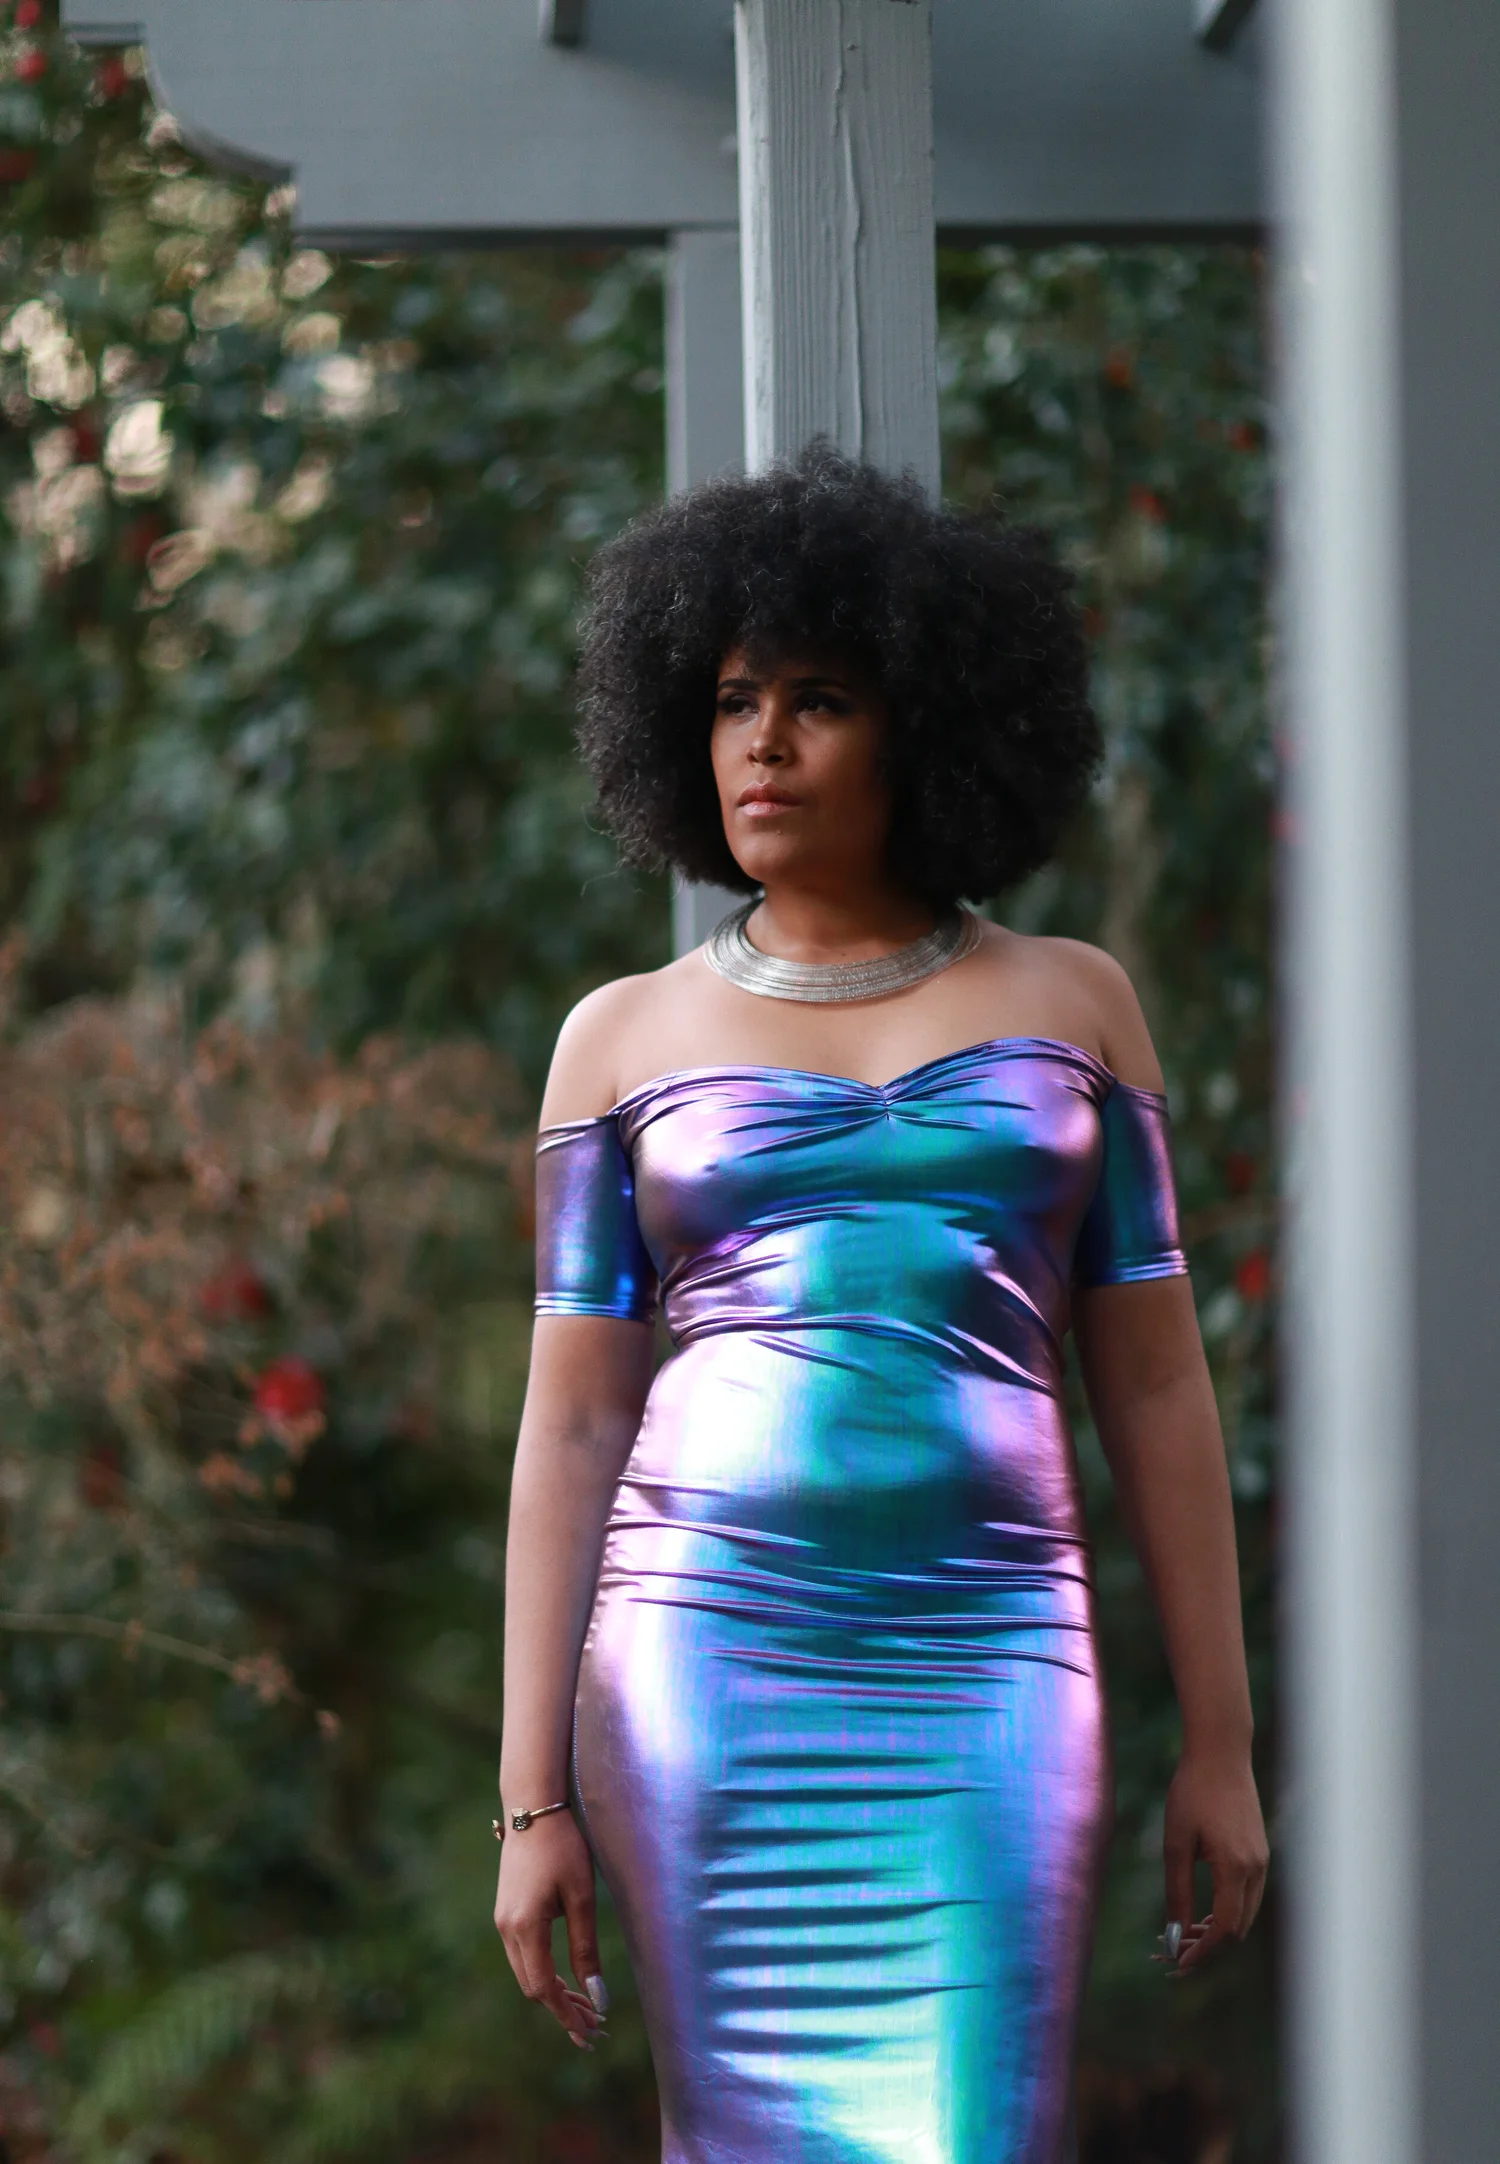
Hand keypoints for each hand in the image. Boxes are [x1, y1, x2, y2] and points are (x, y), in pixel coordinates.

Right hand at [493, 1809, 608, 2047]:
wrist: (533, 1807)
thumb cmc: (563, 1846)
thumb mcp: (582, 1897)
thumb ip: (586, 1948)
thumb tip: (598, 1997)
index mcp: (525, 1927)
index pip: (544, 1988)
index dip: (567, 2015)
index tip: (590, 2034)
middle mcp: (506, 1929)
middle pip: (532, 1986)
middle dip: (562, 2010)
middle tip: (594, 2026)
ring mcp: (502, 1920)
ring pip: (526, 1972)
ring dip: (554, 1992)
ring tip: (586, 2006)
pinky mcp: (506, 1911)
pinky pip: (522, 1955)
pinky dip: (544, 1972)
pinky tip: (566, 1976)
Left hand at [1160, 1742, 1267, 1975]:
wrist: (1220, 1752)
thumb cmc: (1193, 1792)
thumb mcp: (1176, 1842)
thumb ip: (1177, 1890)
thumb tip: (1175, 1933)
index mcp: (1236, 1868)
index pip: (1224, 1929)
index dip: (1202, 1951)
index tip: (1178, 1963)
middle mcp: (1256, 1869)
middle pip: (1238, 1928)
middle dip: (1209, 1945)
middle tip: (1176, 1951)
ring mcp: (1261, 1859)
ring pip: (1245, 1913)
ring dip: (1219, 1929)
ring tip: (1186, 1932)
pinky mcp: (1259, 1850)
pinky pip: (1248, 1894)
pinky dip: (1228, 1909)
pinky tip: (1203, 1907)